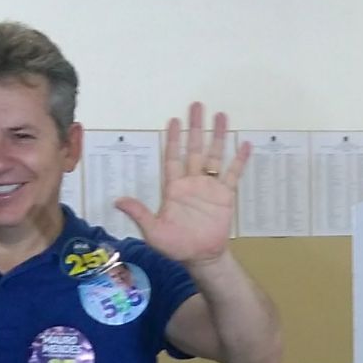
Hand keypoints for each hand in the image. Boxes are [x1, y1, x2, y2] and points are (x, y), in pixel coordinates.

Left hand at [115, 102, 249, 264]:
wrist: (201, 257)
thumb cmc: (176, 246)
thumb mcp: (153, 231)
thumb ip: (139, 213)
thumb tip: (117, 201)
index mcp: (174, 187)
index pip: (173, 157)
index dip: (174, 139)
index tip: (174, 120)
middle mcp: (192, 182)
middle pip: (194, 149)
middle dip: (196, 128)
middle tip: (197, 106)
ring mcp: (210, 187)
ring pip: (215, 156)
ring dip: (218, 137)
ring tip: (222, 116)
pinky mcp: (225, 196)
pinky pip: (233, 175)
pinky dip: (239, 160)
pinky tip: (245, 145)